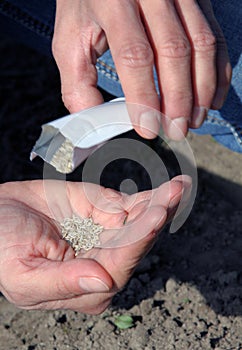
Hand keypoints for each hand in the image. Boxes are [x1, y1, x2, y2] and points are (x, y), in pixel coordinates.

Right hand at [0, 176, 189, 313]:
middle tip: (174, 195)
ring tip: (178, 188)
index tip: (154, 216)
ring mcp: (106, 234)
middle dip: (156, 217)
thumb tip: (103, 283)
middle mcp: (103, 261)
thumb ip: (62, 282)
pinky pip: (132, 205)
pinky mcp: (105, 211)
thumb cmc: (4, 248)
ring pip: (140, 221)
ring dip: (160, 204)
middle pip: (137, 242)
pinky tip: (171, 190)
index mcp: (86, 285)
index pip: (120, 265)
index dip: (137, 240)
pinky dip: (150, 197)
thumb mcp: (25, 274)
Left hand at [52, 0, 230, 140]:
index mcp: (113, 2)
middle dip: (178, 99)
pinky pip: (215, 36)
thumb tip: (96, 123)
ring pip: (201, 44)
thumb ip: (78, 83)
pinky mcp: (196, 0)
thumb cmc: (87, 7)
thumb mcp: (70, 40)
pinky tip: (211, 99)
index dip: (144, 96)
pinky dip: (217, 72)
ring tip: (194, 120)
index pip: (135, 54)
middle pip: (174, 51)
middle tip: (176, 130)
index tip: (148, 128)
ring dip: (201, 89)